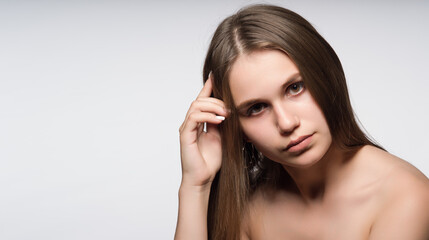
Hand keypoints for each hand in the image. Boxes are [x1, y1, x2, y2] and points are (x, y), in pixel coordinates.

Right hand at [179, 74, 227, 188]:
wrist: (203, 179)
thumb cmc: (211, 161)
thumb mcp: (223, 137)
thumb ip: (223, 123)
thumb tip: (232, 110)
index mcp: (199, 122)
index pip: (203, 100)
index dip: (209, 86)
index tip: (216, 74)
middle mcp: (190, 122)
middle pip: (200, 100)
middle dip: (216, 100)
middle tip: (230, 108)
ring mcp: (187, 128)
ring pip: (196, 106)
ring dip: (213, 107)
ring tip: (226, 114)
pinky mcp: (185, 135)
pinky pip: (194, 118)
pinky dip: (207, 116)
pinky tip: (219, 120)